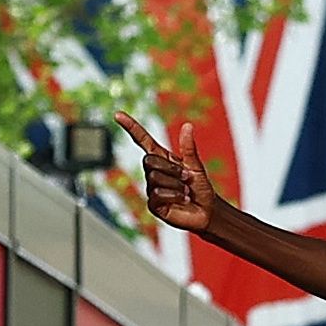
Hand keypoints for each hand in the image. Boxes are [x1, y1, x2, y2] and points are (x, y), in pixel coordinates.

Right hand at [116, 113, 224, 234]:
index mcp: (162, 159)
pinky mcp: (153, 204)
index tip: (118, 114)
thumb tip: (188, 126)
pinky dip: (174, 196)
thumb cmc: (200, 188)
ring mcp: (151, 188)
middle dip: (171, 168)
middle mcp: (153, 172)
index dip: (131, 128)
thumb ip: (189, 148)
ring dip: (176, 184)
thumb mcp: (196, 166)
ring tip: (186, 191)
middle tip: (186, 178)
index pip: (142, 141)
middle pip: (149, 161)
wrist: (207, 211)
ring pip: (155, 178)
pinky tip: (183, 200)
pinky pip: (157, 194)